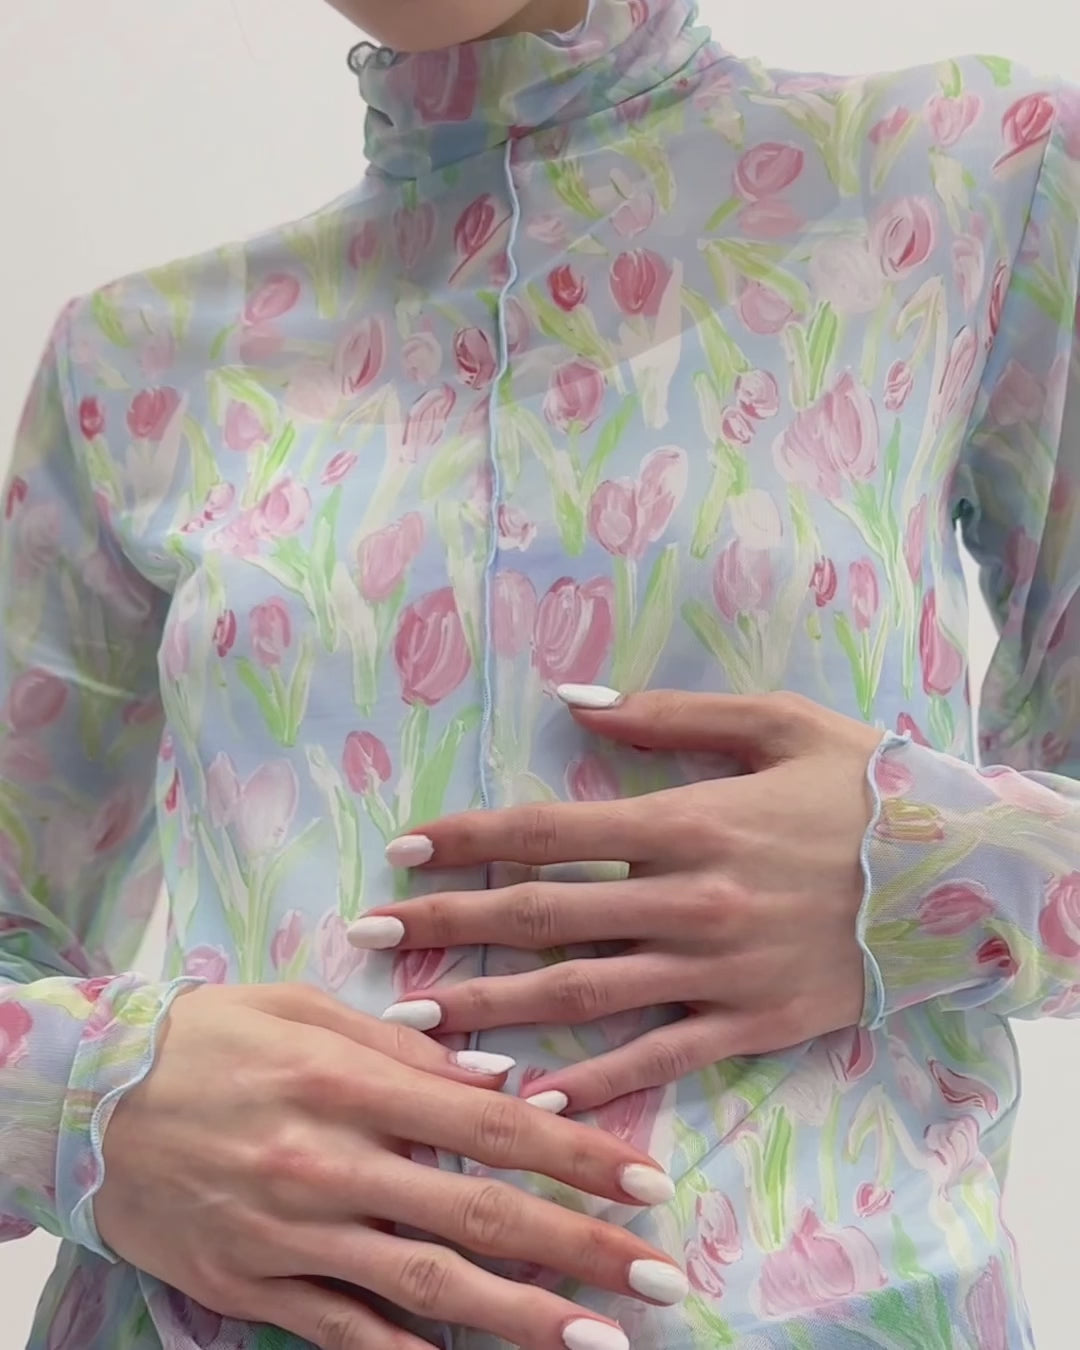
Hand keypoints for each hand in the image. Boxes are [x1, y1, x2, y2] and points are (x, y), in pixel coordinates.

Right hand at [96, 982, 686, 1349]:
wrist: (91, 1101)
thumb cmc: (210, 1037)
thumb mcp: (304, 1009)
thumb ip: (404, 1049)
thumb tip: (500, 1081)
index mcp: (351, 1082)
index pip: (492, 1125)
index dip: (577, 1157)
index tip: (646, 1181)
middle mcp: (333, 1163)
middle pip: (479, 1215)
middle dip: (582, 1248)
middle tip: (662, 1276)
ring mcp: (296, 1235)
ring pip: (428, 1286)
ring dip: (523, 1317)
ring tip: (602, 1340)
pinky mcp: (257, 1286)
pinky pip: (345, 1332)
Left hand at [356, 689, 882, 1114]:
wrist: (956, 874)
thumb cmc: (861, 787)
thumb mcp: (774, 723)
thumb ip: (667, 715)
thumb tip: (569, 698)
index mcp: (685, 821)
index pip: (549, 831)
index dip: (469, 840)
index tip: (405, 849)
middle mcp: (686, 899)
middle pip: (542, 916)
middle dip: (448, 924)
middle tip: (370, 936)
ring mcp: (715, 970)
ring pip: (582, 994)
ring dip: (492, 1007)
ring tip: (416, 1021)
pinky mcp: (748, 1024)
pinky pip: (657, 1056)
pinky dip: (594, 1077)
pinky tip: (530, 1093)